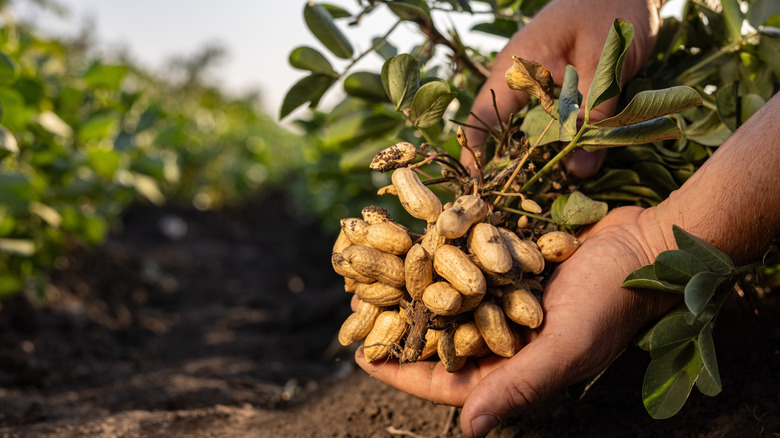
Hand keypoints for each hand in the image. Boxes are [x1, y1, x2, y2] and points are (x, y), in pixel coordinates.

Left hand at [355, 206, 678, 436]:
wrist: (645, 244)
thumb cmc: (612, 301)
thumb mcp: (567, 347)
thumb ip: (518, 385)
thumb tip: (469, 430)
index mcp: (516, 369)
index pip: (447, 380)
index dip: (403, 371)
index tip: (362, 356)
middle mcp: (506, 338)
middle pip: (440, 338)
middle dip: (399, 325)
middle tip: (357, 309)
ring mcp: (507, 301)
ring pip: (447, 300)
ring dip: (412, 288)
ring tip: (374, 274)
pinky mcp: (511, 266)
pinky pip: (465, 266)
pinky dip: (439, 257)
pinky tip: (412, 241)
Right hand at [462, 0, 662, 176]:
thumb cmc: (613, 10)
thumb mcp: (606, 66)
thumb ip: (595, 118)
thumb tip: (578, 172)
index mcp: (518, 65)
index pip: (483, 114)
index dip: (476, 151)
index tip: (478, 186)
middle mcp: (520, 77)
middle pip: (505, 129)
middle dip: (512, 164)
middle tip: (519, 199)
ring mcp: (539, 82)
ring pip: (530, 128)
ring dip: (538, 156)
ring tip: (546, 187)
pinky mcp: (560, 86)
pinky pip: (551, 120)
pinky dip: (559, 141)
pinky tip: (570, 161)